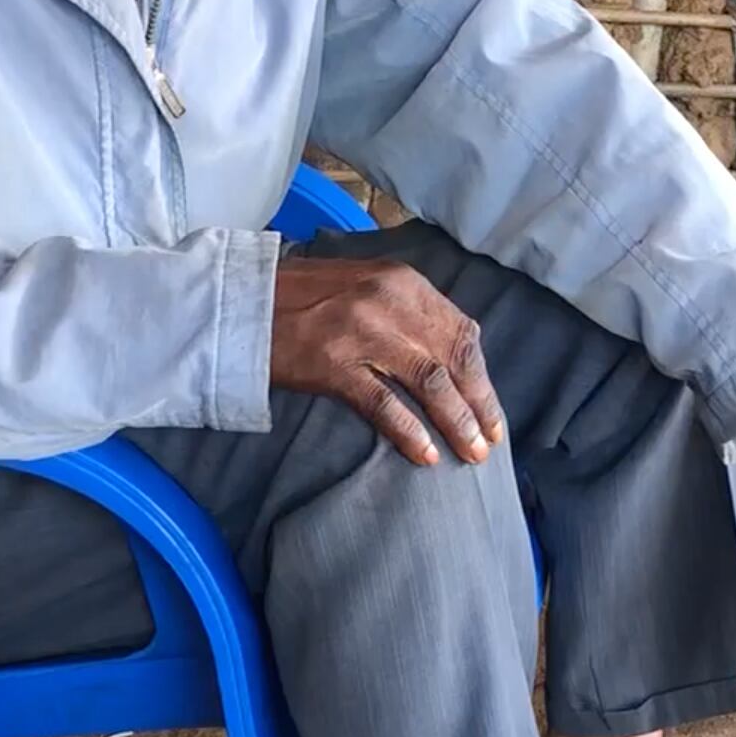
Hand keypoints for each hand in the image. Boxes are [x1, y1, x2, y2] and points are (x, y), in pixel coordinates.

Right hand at [269, 258, 504, 464]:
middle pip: (452, 359)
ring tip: (469, 453)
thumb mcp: (367, 286)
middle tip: (489, 442)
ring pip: (428, 381)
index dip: (482, 377)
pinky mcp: (333, 363)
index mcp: (403, 282)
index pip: (461, 332)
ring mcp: (363, 332)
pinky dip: (410, 431)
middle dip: (478, 405)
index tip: (491, 410)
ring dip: (455, 421)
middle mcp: (390, 302)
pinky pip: (384, 403)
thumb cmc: (305, 298)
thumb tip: (447, 356)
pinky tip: (425, 454)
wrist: (244, 302)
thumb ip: (407, 311)